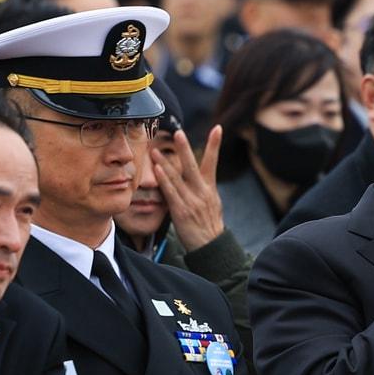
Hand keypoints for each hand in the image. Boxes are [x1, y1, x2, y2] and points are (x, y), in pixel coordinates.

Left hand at [152, 126, 225, 250]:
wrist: (211, 247)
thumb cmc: (209, 225)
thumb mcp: (212, 203)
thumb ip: (203, 188)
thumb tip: (198, 175)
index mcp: (210, 188)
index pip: (212, 162)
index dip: (215, 145)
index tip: (217, 127)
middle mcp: (201, 192)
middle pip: (193, 166)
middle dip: (185, 149)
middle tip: (178, 132)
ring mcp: (192, 202)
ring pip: (177, 178)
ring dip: (165, 163)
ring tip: (155, 150)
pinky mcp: (181, 212)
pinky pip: (171, 194)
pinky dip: (164, 181)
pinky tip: (157, 170)